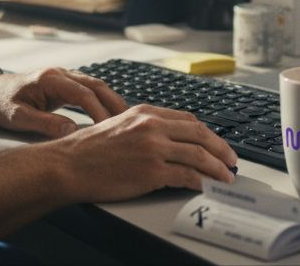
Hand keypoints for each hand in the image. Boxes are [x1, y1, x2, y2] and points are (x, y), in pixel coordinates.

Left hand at [0, 67, 126, 137]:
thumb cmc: (2, 104)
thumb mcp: (18, 118)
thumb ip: (44, 124)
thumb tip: (71, 131)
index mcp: (50, 79)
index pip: (83, 94)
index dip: (99, 112)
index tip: (110, 129)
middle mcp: (61, 74)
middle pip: (97, 86)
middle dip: (114, 105)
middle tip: (130, 126)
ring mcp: (65, 77)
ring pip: (97, 87)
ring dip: (112, 103)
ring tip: (127, 124)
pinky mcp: (66, 85)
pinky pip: (91, 91)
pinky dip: (104, 103)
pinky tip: (113, 118)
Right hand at [53, 105, 238, 201]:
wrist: (69, 164)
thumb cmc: (88, 150)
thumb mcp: (118, 125)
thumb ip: (143, 128)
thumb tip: (167, 140)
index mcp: (145, 112)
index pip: (187, 120)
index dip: (207, 134)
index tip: (215, 144)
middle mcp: (152, 126)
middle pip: (200, 134)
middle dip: (221, 149)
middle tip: (231, 160)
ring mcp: (153, 148)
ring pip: (199, 155)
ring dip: (218, 168)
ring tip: (226, 177)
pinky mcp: (152, 171)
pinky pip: (187, 176)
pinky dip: (203, 182)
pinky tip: (207, 186)